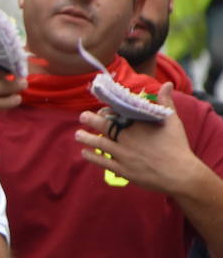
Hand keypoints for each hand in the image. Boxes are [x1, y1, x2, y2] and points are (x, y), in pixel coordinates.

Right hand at [0, 44, 24, 111]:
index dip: (0, 59)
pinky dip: (9, 101)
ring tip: (22, 84)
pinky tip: (16, 99)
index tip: (8, 57)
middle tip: (20, 70)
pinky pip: (0, 104)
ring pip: (4, 87)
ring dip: (14, 86)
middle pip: (0, 71)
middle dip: (11, 70)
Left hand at [74, 86, 209, 194]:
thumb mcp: (172, 121)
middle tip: (82, 116)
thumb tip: (166, 84)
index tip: (101, 110)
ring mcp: (123, 154)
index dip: (107, 111)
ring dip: (86, 138)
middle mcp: (127, 138)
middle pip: (104, 126)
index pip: (117, 113)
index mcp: (138, 125)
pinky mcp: (122, 169)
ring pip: (99, 143)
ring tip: (77, 134)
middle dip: (90, 120)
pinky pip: (102, 161)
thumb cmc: (177, 146)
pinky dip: (91, 156)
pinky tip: (84, 152)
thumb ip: (165, 102)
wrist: (179, 174)